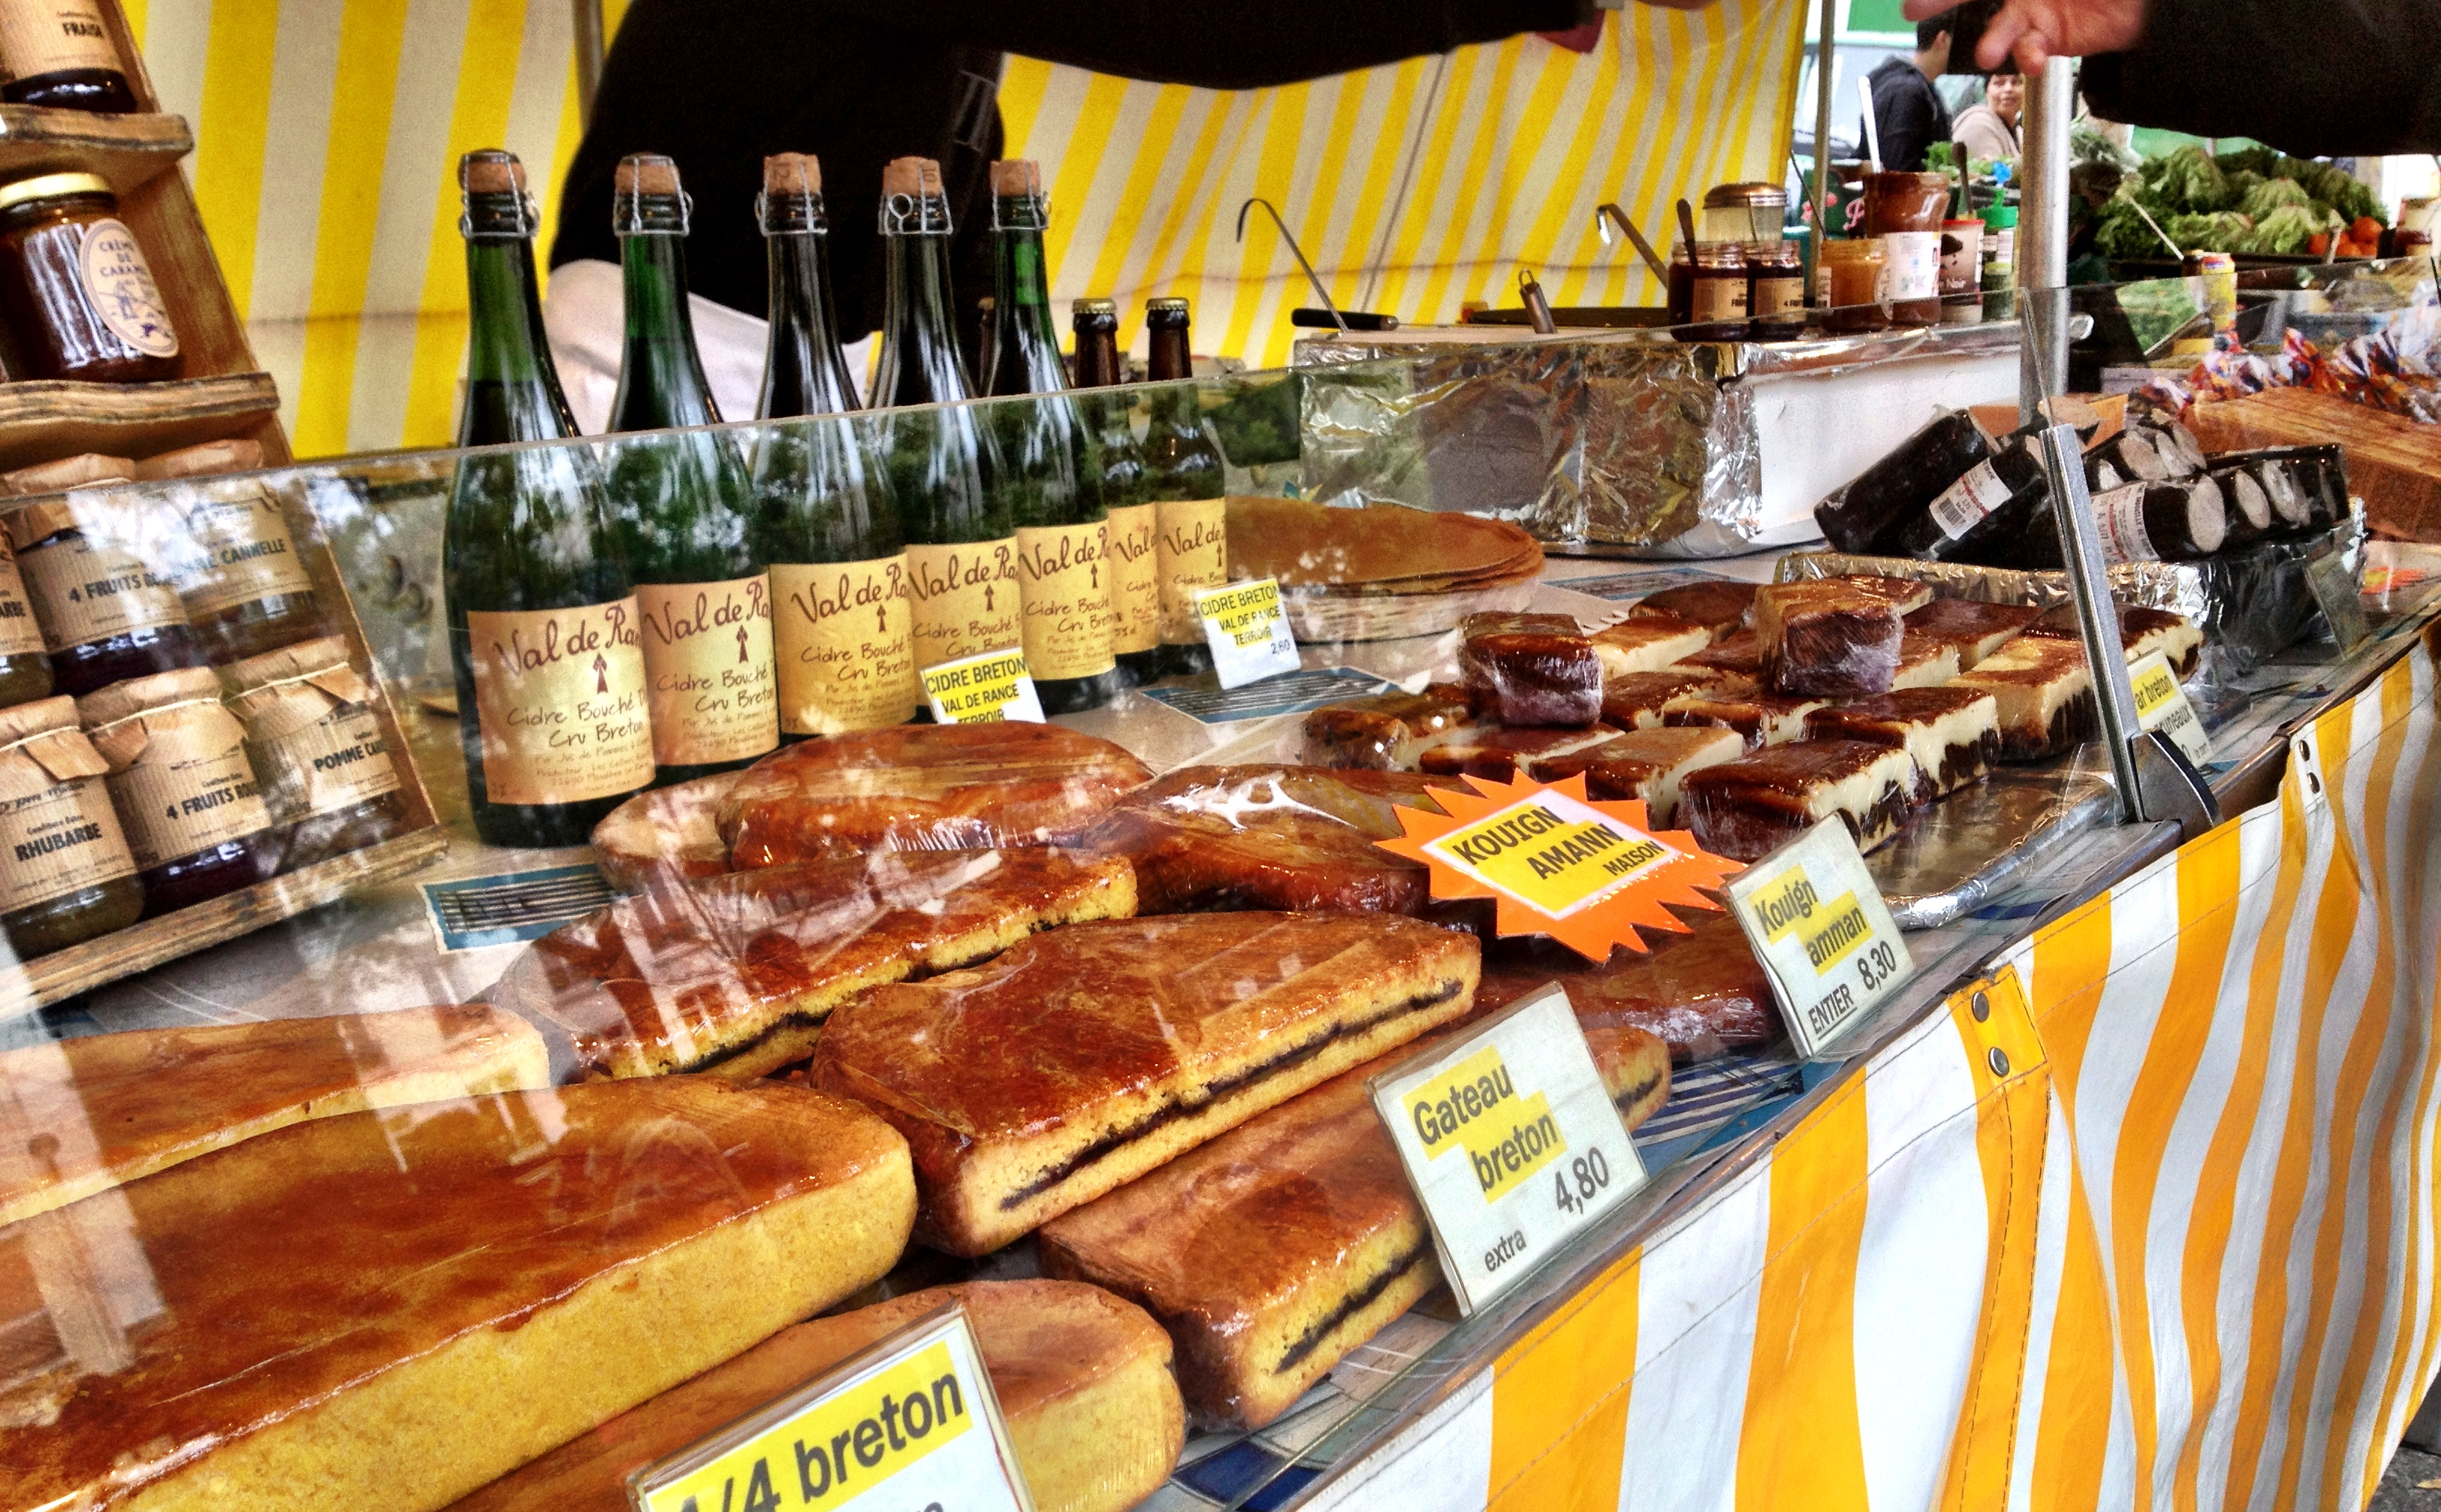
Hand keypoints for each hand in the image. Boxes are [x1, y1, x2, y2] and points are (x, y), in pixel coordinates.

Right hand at [1901, 0, 2145, 73]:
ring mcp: (2037, 10)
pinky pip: (2029, 50)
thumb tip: (2016, 17)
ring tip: (1987, 54)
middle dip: (1943, 2)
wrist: (2158, 2)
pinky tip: (2032, 59)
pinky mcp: (2054, 38)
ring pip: (2001, 26)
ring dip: (1992, 40)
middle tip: (1914, 10)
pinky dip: (2026, 56)